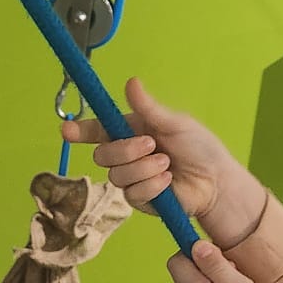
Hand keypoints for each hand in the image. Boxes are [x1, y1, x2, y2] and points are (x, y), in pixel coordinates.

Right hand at [62, 78, 265, 248]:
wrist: (216, 180)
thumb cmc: (200, 147)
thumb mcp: (175, 123)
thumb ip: (149, 108)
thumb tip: (131, 82)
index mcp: (132, 131)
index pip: (98, 130)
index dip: (80, 130)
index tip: (66, 130)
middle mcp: (128, 155)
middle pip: (101, 155)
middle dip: (124, 150)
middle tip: (151, 144)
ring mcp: (132, 178)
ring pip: (115, 175)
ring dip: (143, 168)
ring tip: (166, 164)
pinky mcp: (140, 200)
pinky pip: (132, 193)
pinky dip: (151, 185)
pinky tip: (168, 181)